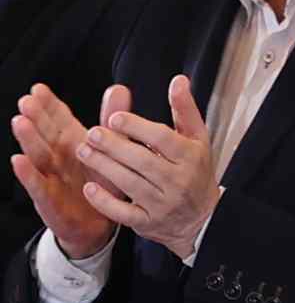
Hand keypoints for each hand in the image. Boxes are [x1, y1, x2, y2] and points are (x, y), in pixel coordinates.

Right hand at [10, 84, 127, 258]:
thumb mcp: (112, 148)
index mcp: (74, 143)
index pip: (58, 120)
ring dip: (28, 139)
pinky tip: (18, 160)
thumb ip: (113, 119)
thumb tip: (119, 88)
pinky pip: (38, 185)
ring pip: (38, 155)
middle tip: (27, 100)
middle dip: (35, 117)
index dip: (49, 105)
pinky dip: (28, 173)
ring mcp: (51, 177)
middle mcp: (58, 157)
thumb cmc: (104, 181)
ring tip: (20, 122)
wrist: (99, 222)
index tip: (38, 88)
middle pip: (45, 134)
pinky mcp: (49, 199)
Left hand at [76, 76, 220, 261]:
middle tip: (92, 133)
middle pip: (143, 161)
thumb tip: (178, 80)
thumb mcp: (197, 139)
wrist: (202, 218)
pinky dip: (105, 201)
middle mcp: (178, 181)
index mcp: (190, 157)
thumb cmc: (196, 172)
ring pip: (130, 184)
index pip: (163, 139)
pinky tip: (90, 187)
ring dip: (104, 167)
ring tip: (84, 151)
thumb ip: (185, 110)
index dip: (138, 128)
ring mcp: (163, 204)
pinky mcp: (148, 223)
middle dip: (114, 146)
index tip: (115, 118)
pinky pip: (123, 213)